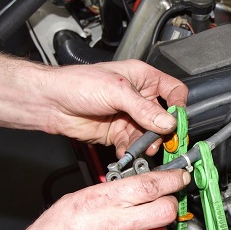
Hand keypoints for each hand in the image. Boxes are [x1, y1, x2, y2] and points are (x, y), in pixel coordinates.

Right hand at [0, 169, 189, 229]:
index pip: (150, 186)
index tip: (179, 176)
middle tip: (164, 202)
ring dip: (155, 227)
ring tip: (137, 226)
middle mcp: (114, 227)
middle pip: (166, 211)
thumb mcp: (72, 202)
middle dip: (170, 203)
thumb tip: (130, 186)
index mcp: (100, 203)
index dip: (172, 179)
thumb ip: (106, 193)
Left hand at [47, 59, 187, 157]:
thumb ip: (144, 109)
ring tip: (142, 148)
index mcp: (144, 78)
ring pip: (150, 134)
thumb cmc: (78, 83)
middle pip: (164, 118)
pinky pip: (134, 145)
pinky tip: (126, 151)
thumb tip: (168, 122)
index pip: (174, 91)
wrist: (51, 102)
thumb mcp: (117, 91)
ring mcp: (130, 117)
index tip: (177, 121)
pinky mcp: (119, 133)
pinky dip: (132, 150)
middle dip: (163, 132)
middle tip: (162, 141)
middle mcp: (140, 98)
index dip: (179, 106)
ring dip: (148, 144)